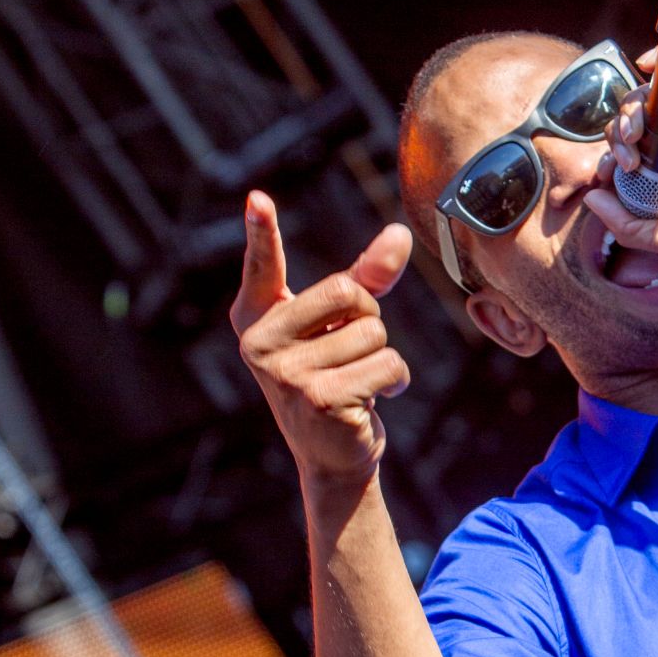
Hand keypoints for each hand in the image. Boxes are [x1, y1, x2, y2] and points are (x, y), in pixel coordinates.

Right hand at [230, 190, 412, 492]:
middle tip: (351, 353)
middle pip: (347, 292)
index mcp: (257, 319)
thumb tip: (400, 234)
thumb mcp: (343, 326)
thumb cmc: (335, 380)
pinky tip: (372, 401)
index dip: (261, 233)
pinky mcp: (319, 399)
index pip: (263, 269)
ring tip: (358, 382)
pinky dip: (394, 380)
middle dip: (368, 318)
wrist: (333, 457)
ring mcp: (286, 373)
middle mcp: (260, 343)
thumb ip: (367, 278)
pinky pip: (387, 363)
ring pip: (373, 332)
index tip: (257, 198)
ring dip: (382, 357)